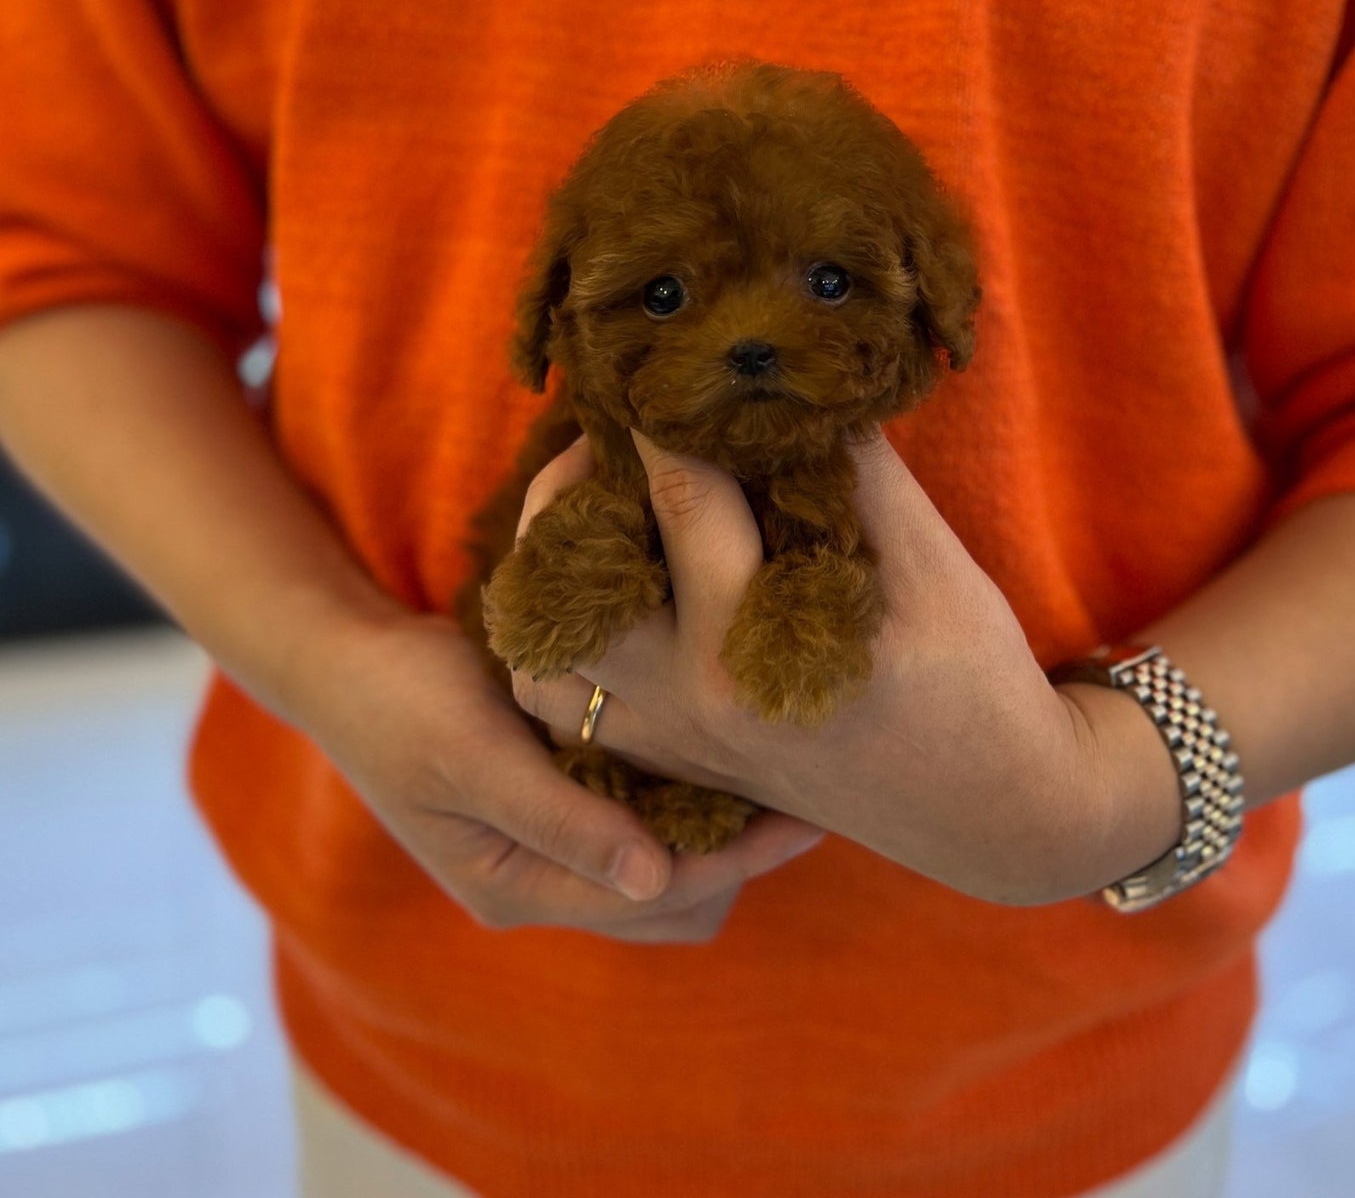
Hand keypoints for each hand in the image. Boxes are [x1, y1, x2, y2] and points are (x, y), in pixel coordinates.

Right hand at [284, 589, 825, 942]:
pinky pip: (640, 817)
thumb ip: (560, 819)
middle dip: (737, 853)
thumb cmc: (402, 702)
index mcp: (517, 890)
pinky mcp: (555, 799)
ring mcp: (547, 844)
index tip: (804, 815)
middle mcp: (540, 882)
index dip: (737, 859)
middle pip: (672, 901)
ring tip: (767, 765)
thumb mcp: (474, 756)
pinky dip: (682, 793)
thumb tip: (655, 879)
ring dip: (715, 824)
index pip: (658, 897)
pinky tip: (713, 742)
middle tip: (798, 786)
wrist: (344, 659)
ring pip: (663, 862)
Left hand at [514, 431, 1181, 905]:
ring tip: (591, 514)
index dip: (663, 418)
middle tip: (610, 434)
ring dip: (550, 579)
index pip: (679, 500)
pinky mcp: (677, 767)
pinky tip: (607, 595)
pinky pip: (569, 712)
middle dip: (575, 489)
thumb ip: (856, 471)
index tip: (652, 364)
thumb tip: (793, 383)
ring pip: (546, 658)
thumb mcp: (931, 563)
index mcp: (752, 647)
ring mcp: (676, 744)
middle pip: (573, 581)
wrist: (997, 809)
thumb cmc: (973, 678)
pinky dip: (563, 648)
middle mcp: (692, 702)